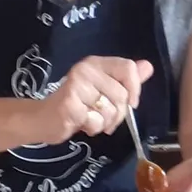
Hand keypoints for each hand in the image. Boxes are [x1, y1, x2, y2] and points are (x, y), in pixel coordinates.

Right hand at [36, 57, 153, 143]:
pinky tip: (81, 123)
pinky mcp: (69, 104)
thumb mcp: (103, 90)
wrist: (42, 119)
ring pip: (110, 110)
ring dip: (104, 123)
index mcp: (96, 63)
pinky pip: (96, 121)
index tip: (131, 103)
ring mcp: (76, 85)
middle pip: (122, 95)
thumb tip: (148, 66)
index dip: (135, 88)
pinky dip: (92, 128)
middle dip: (118, 114)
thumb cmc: (77, 105)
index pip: (128, 68)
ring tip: (90, 119)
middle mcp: (86, 70)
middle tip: (103, 117)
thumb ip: (125, 79)